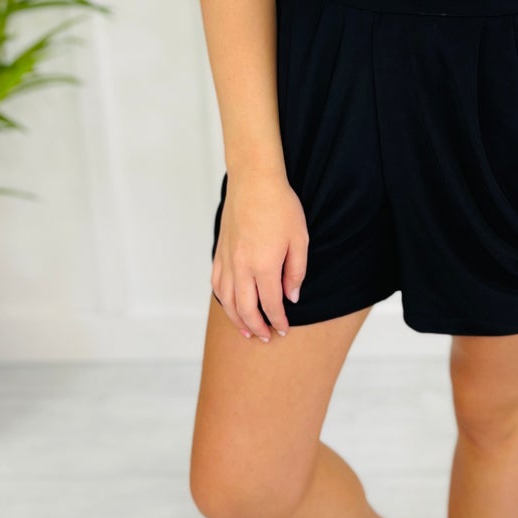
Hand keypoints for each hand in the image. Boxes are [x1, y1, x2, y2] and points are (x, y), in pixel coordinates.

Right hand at [211, 167, 308, 342]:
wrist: (254, 180)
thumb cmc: (281, 206)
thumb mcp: (300, 239)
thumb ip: (296, 272)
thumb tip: (291, 297)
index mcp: (263, 265)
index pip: (270, 304)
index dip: (277, 321)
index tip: (283, 330)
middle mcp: (241, 267)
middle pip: (245, 308)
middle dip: (256, 327)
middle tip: (265, 337)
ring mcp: (227, 259)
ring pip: (227, 300)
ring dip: (236, 319)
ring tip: (246, 331)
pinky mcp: (220, 251)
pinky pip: (217, 283)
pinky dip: (223, 299)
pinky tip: (230, 304)